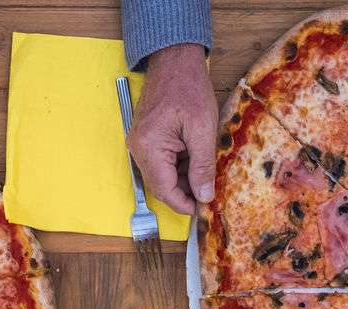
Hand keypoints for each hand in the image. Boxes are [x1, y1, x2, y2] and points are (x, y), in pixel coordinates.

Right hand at [126, 43, 216, 214]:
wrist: (174, 60)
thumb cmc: (188, 88)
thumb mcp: (202, 129)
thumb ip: (202, 166)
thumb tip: (203, 196)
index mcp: (149, 147)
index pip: (163, 190)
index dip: (183, 204)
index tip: (203, 209)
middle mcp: (138, 148)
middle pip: (160, 185)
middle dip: (185, 193)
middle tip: (209, 194)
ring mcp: (140, 143)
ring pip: (161, 175)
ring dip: (183, 180)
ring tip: (206, 175)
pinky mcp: (146, 139)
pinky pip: (161, 163)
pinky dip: (179, 167)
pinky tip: (196, 162)